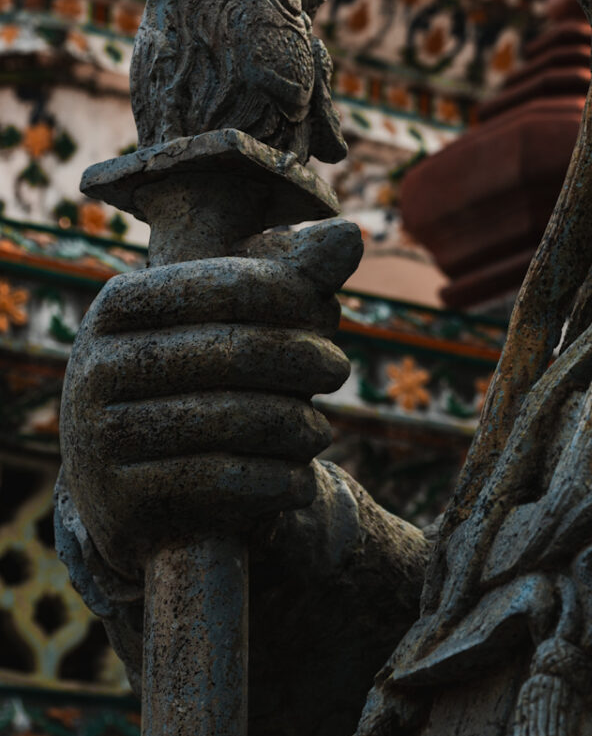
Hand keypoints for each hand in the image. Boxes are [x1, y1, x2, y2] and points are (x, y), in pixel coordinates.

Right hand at [60, 217, 362, 576]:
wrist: (132, 492)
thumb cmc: (196, 382)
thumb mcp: (228, 324)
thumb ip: (291, 278)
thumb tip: (352, 233)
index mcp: (118, 306)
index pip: (227, 285)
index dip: (292, 297)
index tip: (328, 315)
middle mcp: (95, 367)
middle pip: (232, 351)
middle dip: (302, 359)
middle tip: (339, 369)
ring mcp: (97, 437)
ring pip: (229, 419)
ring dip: (295, 425)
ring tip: (320, 430)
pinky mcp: (119, 502)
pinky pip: (220, 482)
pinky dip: (274, 480)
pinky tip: (301, 480)